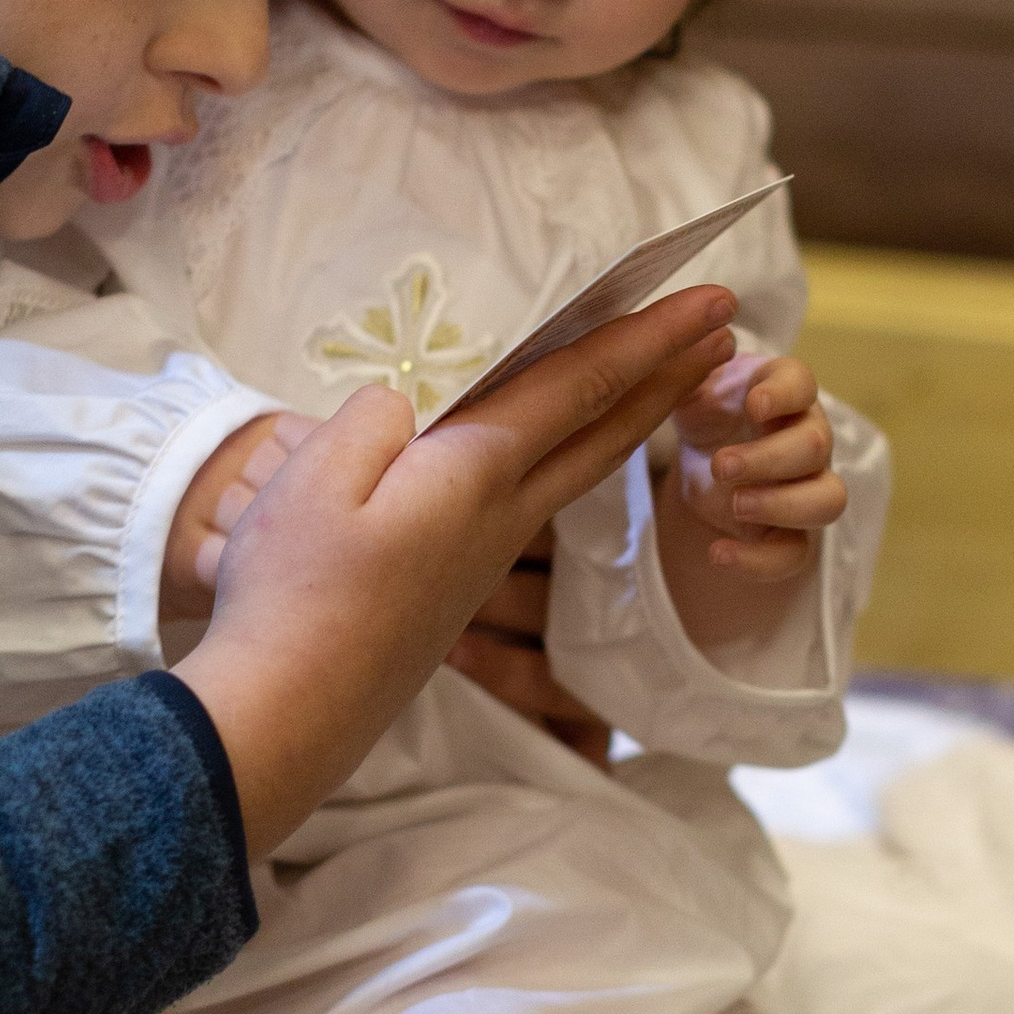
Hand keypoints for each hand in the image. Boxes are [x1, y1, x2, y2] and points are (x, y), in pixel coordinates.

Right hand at [178, 284, 734, 851]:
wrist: (288, 714)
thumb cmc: (293, 595)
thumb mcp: (316, 480)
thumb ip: (374, 424)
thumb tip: (408, 410)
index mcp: (476, 475)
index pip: (580, 385)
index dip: (647, 334)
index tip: (709, 299)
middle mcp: (503, 517)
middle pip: (606, 431)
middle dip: (667, 374)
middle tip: (725, 331)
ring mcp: (487, 559)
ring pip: (577, 472)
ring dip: (630, 418)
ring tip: (665, 383)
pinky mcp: (460, 588)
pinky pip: (534, 502)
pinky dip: (572, 459)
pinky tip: (553, 452)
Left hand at [666, 353, 844, 589]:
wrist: (704, 453)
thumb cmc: (708, 409)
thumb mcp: (690, 383)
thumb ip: (692, 364)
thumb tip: (696, 336)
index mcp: (782, 391)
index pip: (802, 383)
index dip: (784, 394)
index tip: (753, 406)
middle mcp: (807, 436)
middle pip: (816, 446)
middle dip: (771, 458)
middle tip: (723, 465)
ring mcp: (805, 487)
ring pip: (827, 500)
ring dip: (783, 505)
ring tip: (735, 505)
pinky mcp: (789, 532)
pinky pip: (794, 554)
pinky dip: (758, 560)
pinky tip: (717, 553)